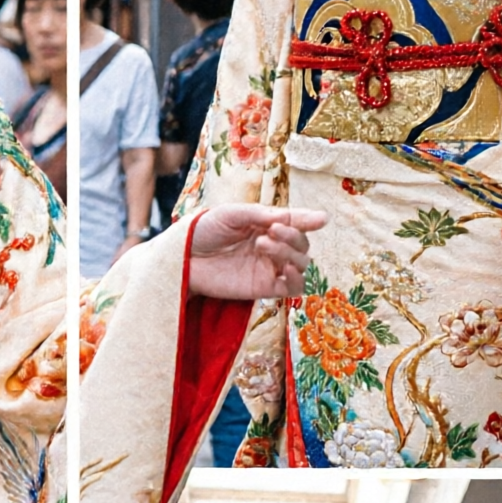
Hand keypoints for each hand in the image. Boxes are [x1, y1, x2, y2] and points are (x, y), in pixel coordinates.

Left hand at [185, 206, 328, 300]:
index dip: (310, 220)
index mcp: (266, 225)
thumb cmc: (203, 231)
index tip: (321, 220)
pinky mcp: (263, 288)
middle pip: (302, 244)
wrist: (180, 258)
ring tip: (262, 246)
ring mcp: (269, 268)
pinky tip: (286, 270)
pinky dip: (297, 279)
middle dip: (292, 236)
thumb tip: (308, 217)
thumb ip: (265, 215)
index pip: (297, 223)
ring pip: (301, 264)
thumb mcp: (233, 214)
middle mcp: (272, 247)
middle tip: (268, 232)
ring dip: (289, 253)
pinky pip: (293, 288)